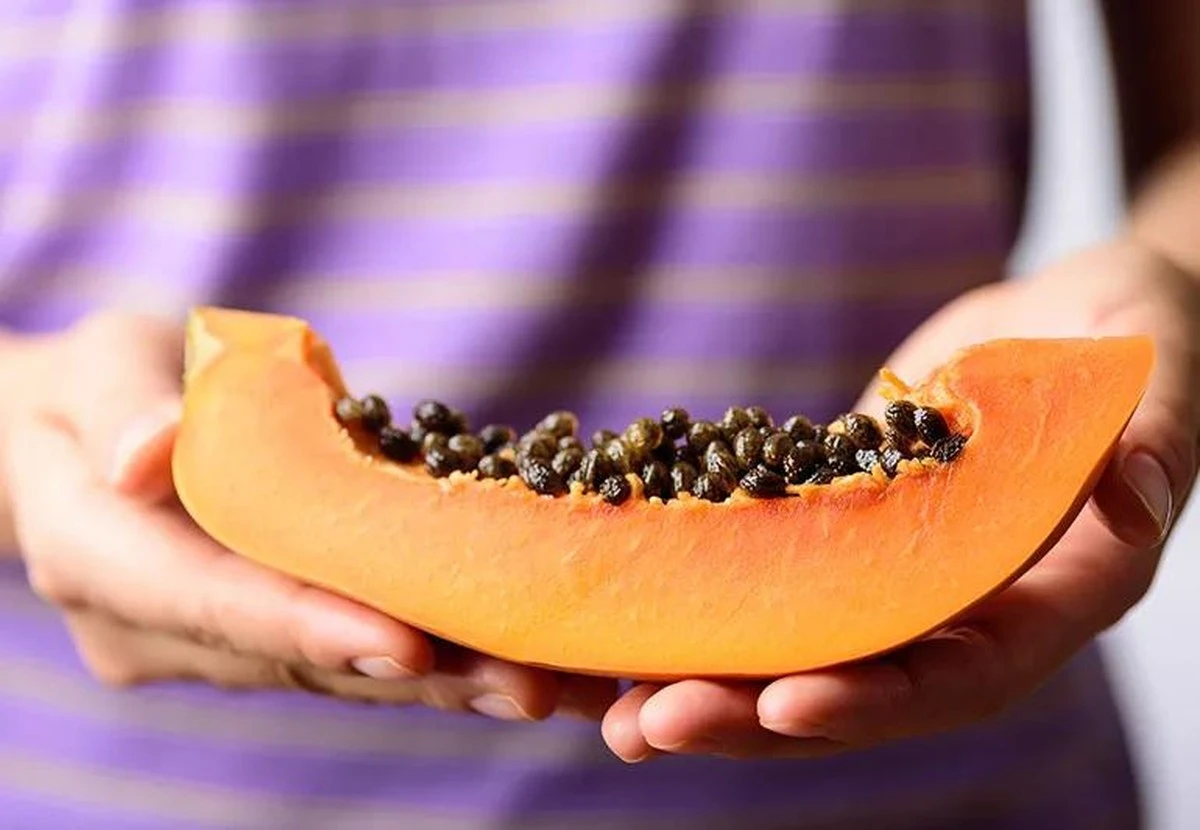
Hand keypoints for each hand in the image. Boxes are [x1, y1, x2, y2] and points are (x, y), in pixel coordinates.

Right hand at [5, 312, 616, 720]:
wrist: (89, 441)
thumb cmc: (99, 385)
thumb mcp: (96, 365)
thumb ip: (118, 405)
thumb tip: (148, 454)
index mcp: (96, 557)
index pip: (211, 600)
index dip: (308, 623)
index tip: (404, 644)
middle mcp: (155, 629)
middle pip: (296, 654)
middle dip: (413, 668)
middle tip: (523, 682)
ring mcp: (212, 647)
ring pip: (336, 668)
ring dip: (442, 676)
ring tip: (545, 682)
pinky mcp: (265, 640)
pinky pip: (353, 650)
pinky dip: (434, 657)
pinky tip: (519, 663)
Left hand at [601, 237, 1199, 761]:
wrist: (1072, 320)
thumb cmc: (1129, 337)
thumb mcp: (1154, 367)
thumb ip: (1154, 435)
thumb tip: (1143, 488)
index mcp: (1052, 595)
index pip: (966, 672)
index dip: (881, 697)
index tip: (787, 705)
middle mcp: (969, 610)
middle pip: (860, 689)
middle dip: (755, 714)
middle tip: (652, 725)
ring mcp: (900, 581)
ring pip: (803, 656)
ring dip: (709, 684)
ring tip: (611, 709)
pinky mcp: (848, 541)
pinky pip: (774, 588)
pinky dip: (704, 612)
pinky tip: (623, 624)